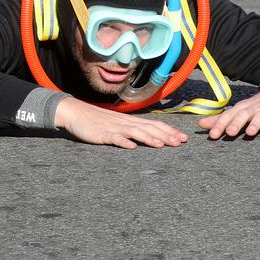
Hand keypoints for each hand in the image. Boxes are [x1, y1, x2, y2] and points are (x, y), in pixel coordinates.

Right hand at [54, 98, 187, 149]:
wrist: (75, 113)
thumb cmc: (96, 120)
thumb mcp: (116, 124)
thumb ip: (131, 129)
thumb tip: (148, 135)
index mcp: (130, 120)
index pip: (154, 124)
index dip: (169, 130)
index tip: (183, 137)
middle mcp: (125, 122)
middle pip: (149, 127)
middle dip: (166, 134)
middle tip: (181, 142)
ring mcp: (114, 127)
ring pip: (134, 132)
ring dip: (149, 138)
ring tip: (161, 144)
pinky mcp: (102, 134)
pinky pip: (114, 138)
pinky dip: (123, 142)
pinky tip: (131, 147)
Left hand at [197, 91, 259, 139]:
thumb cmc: (251, 108)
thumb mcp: (235, 112)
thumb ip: (218, 119)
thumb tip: (199, 124)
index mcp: (239, 109)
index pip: (227, 116)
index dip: (219, 125)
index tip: (212, 135)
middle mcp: (251, 110)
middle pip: (242, 115)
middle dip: (236, 124)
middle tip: (229, 132)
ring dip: (255, 124)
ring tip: (250, 132)